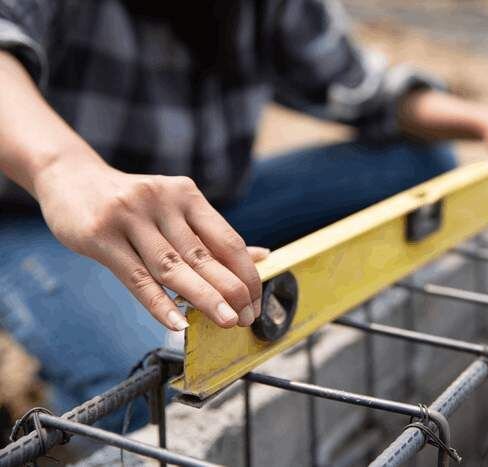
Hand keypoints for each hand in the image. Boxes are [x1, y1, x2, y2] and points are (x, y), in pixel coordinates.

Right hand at [34, 155, 267, 331]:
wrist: (72, 177)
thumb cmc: (134, 202)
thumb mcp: (175, 208)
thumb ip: (213, 235)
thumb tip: (261, 256)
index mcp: (186, 195)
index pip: (227, 240)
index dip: (246, 274)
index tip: (254, 302)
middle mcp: (162, 201)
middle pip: (203, 255)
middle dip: (230, 290)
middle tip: (245, 318)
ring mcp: (129, 217)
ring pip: (171, 267)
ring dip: (202, 298)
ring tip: (225, 321)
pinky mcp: (100, 235)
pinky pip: (136, 277)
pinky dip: (158, 303)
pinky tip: (177, 323)